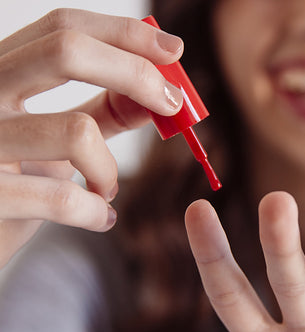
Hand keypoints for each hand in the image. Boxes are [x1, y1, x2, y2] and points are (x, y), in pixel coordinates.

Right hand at [0, 8, 183, 267]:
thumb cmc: (18, 180)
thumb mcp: (58, 136)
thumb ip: (106, 109)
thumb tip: (164, 90)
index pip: (63, 27)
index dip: (125, 34)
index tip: (173, 50)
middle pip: (66, 50)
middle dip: (136, 73)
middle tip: (172, 103)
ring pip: (76, 131)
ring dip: (109, 169)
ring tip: (104, 190)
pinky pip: (63, 198)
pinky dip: (95, 212)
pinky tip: (97, 219)